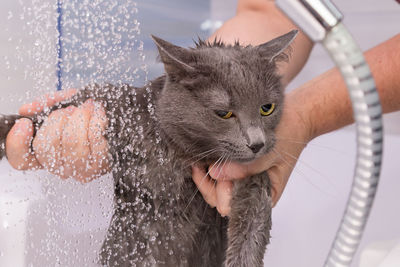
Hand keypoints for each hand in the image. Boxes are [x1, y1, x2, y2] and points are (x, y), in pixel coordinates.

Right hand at [6, 89, 110, 181]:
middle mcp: (61, 167)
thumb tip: (27, 109)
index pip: (21, 159)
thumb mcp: (65, 103)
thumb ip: (45, 104)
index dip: (18, 143)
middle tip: (71, 109)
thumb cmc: (90, 114)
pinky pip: (94, 142)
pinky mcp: (100, 168)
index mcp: (46, 154)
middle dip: (59, 119)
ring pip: (72, 144)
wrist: (123, 118)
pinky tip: (99, 115)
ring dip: (80, 119)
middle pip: (47, 146)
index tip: (25, 123)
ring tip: (88, 108)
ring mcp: (80, 171)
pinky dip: (97, 122)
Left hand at [191, 93, 311, 215]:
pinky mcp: (235, 167)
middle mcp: (250, 190)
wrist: (297, 115)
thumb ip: (245, 167)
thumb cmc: (289, 133)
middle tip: (203, 163)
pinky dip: (208, 165)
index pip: (233, 207)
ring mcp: (241, 179)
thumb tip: (215, 174)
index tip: (215, 173)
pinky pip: (216, 172)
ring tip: (202, 158)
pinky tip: (204, 155)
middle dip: (209, 184)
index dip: (221, 193)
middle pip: (218, 199)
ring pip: (215, 187)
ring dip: (206, 174)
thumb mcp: (268, 151)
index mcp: (264, 194)